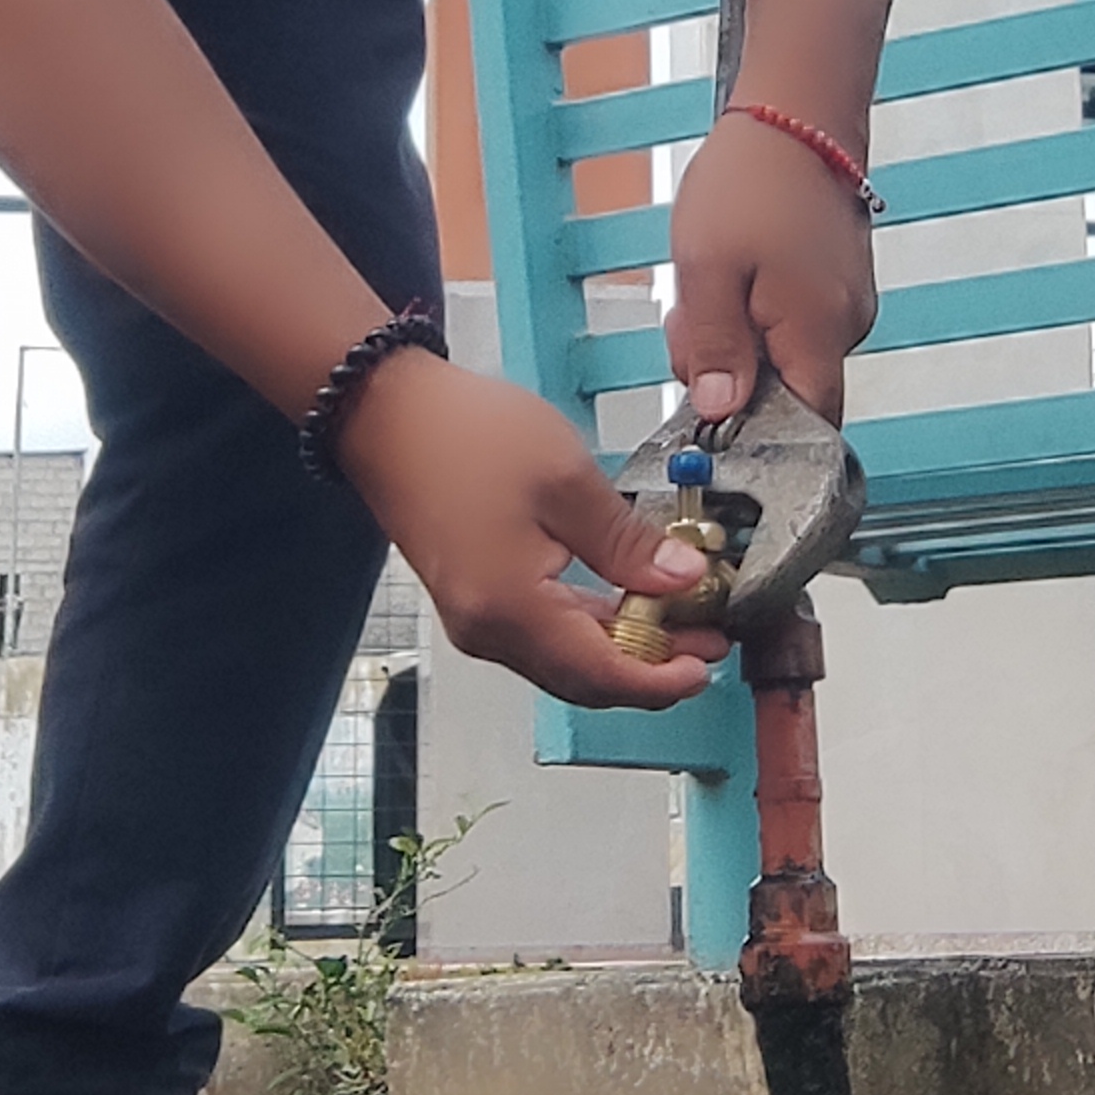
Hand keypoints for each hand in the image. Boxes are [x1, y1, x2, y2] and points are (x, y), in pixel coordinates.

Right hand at [335, 348, 727, 707]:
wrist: (386, 413)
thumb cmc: (465, 436)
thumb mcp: (566, 480)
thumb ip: (628, 542)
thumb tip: (683, 581)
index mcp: (511, 609)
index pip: (601, 675)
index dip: (662, 681)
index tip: (708, 665)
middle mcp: (488, 631)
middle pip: (584, 680)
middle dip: (651, 670)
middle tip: (709, 641)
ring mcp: (476, 619)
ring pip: (564, 662)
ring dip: (624, 651)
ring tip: (680, 621)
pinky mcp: (474, 599)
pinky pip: (542, 636)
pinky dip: (590, 629)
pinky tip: (626, 603)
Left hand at [665, 112, 877, 427]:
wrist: (795, 110)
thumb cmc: (751, 178)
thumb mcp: (707, 270)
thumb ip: (715, 350)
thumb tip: (718, 412)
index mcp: (819, 333)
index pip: (805, 429)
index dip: (755, 435)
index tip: (708, 411)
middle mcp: (845, 326)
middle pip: (785, 392)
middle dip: (728, 370)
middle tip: (692, 319)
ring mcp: (845, 303)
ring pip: (781, 354)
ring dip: (735, 334)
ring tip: (713, 278)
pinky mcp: (836, 283)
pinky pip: (790, 322)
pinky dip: (753, 309)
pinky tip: (735, 268)